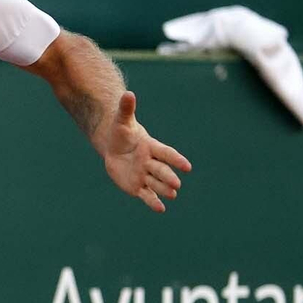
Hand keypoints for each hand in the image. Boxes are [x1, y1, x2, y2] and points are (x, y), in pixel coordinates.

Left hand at [97, 91, 191, 211]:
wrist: (115, 148)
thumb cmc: (122, 133)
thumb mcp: (122, 121)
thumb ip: (126, 109)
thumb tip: (128, 93)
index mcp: (151, 147)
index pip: (166, 153)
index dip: (176, 160)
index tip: (187, 166)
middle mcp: (151, 163)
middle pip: (162, 170)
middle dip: (168, 177)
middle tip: (177, 184)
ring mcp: (145, 175)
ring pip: (156, 184)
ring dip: (164, 190)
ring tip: (172, 194)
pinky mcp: (138, 187)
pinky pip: (147, 195)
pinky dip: (153, 202)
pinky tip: (160, 209)